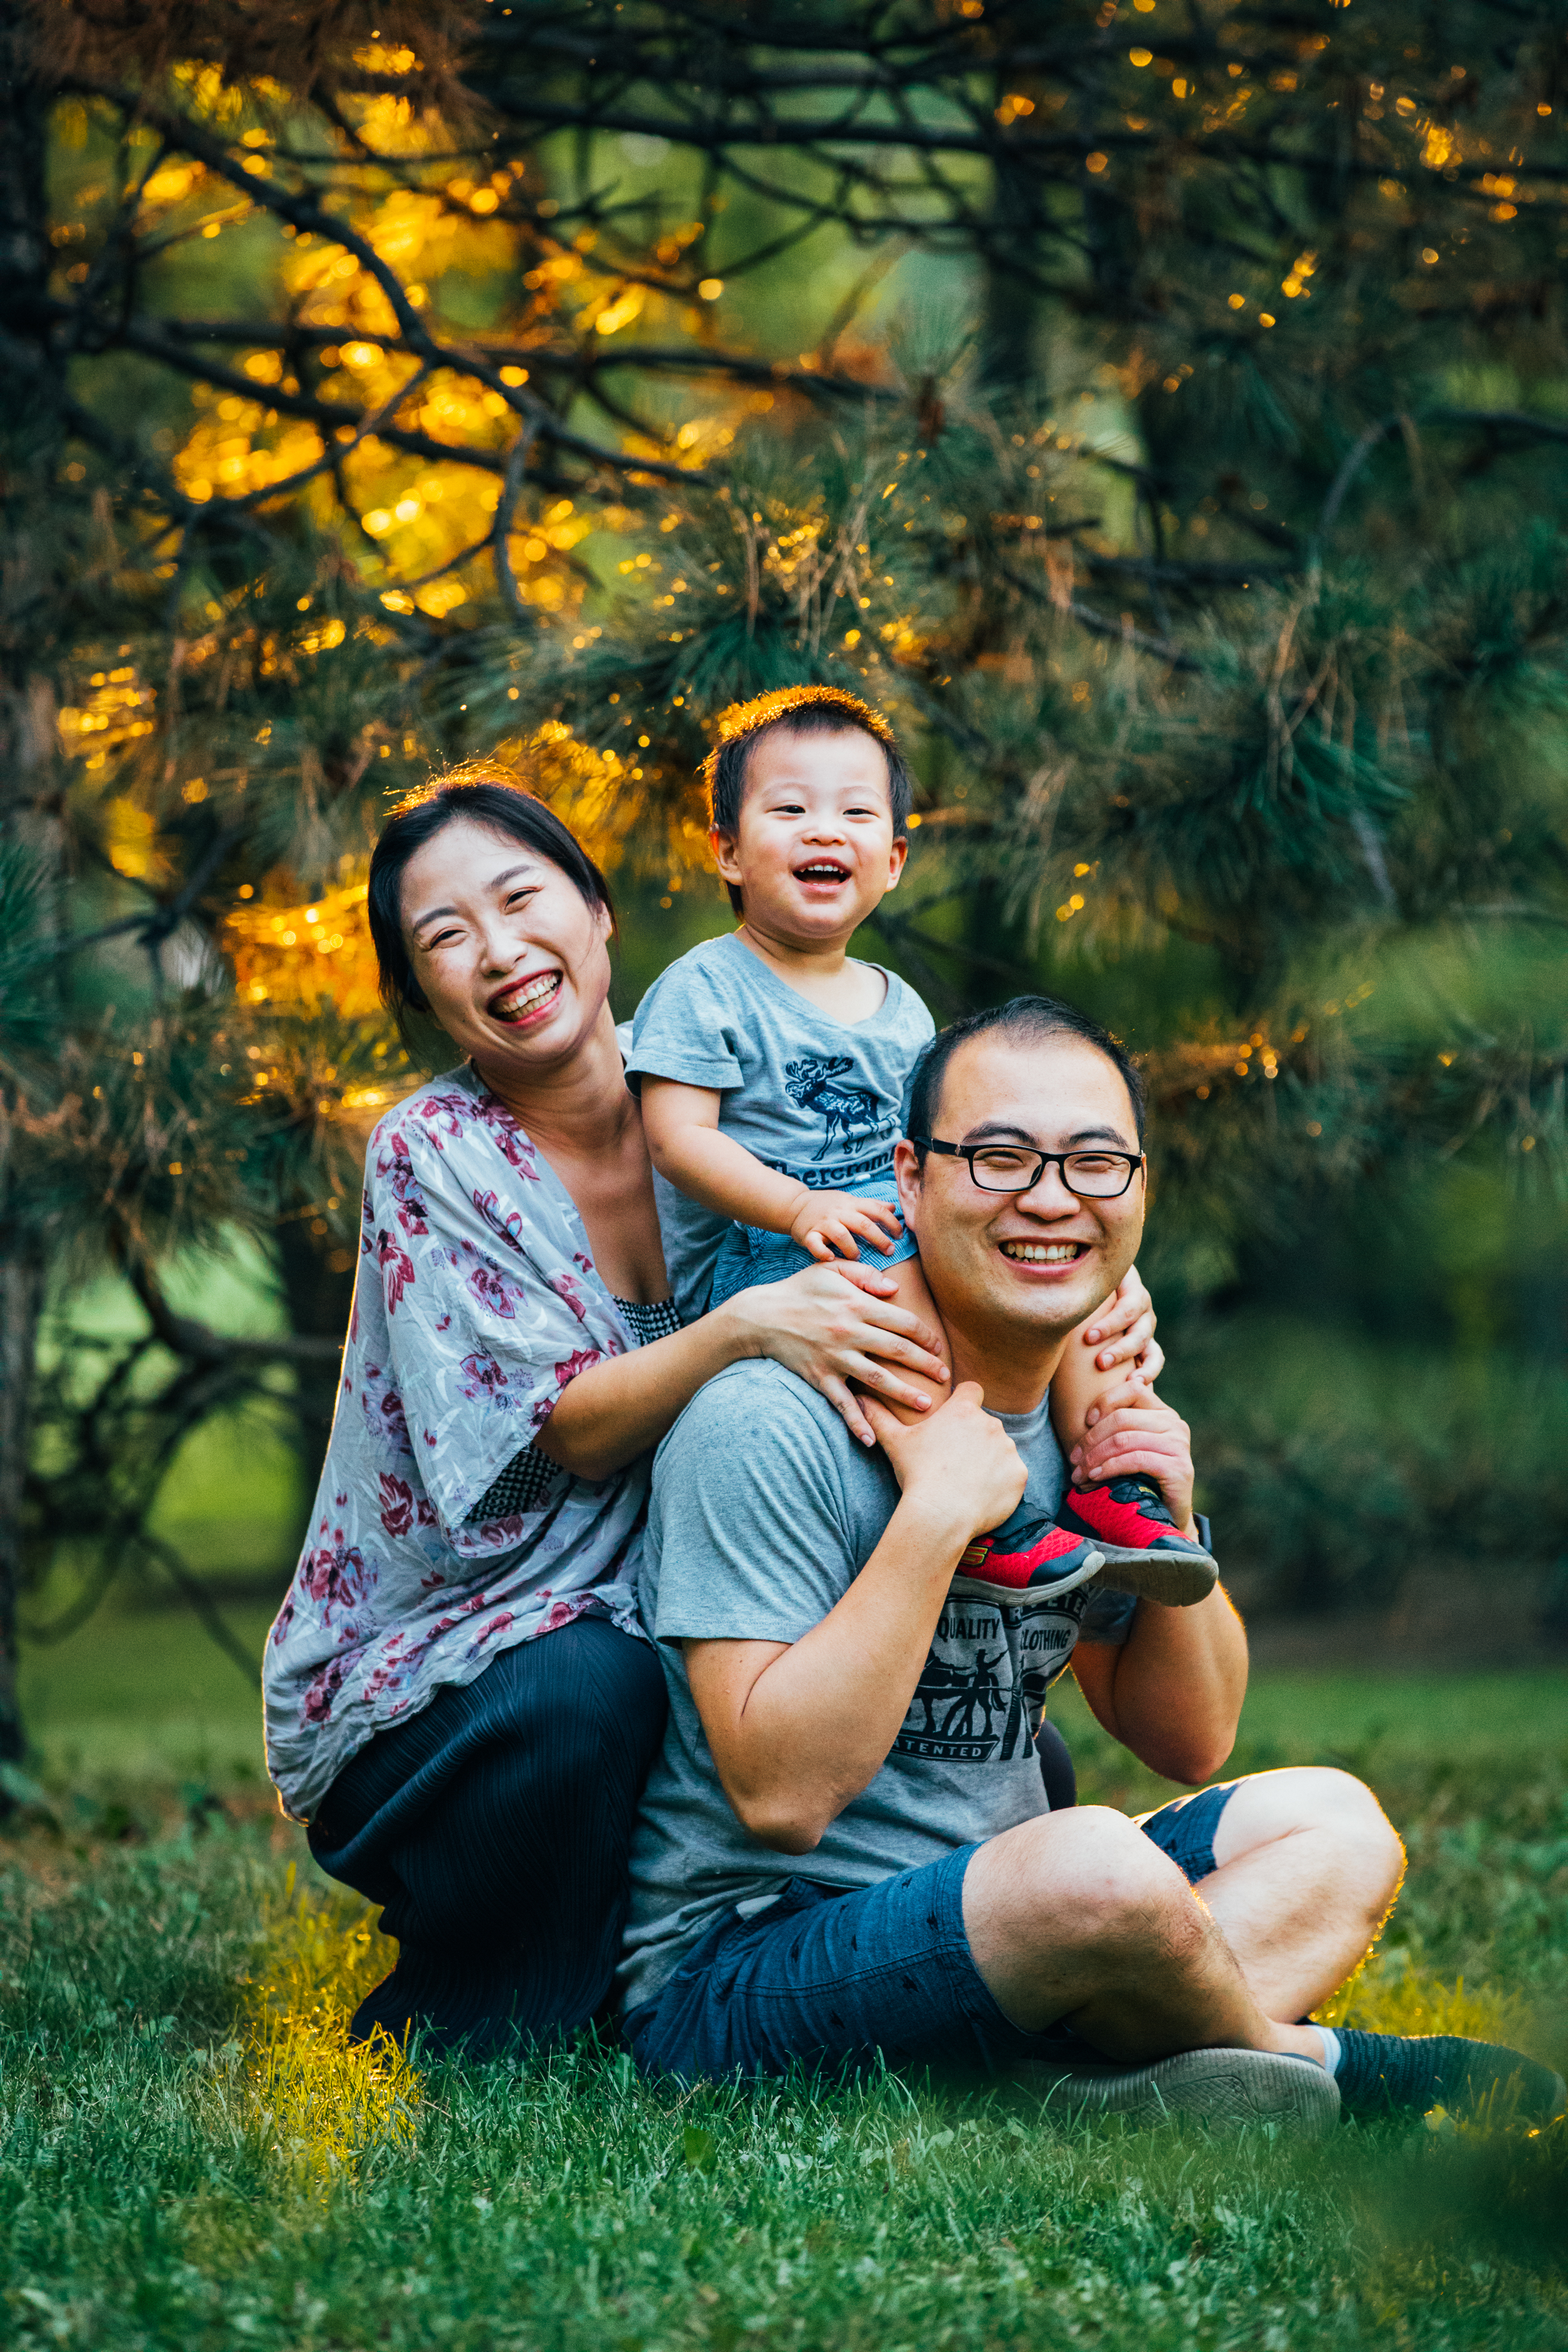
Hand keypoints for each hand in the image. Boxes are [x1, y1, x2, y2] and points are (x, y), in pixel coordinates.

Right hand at [725, 1260, 948, 1443]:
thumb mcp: (830, 1271)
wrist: (760, 1316)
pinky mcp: (820, 1377)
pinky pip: (842, 1404)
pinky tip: (872, 1440)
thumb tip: (894, 1289)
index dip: (925, 1334)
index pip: (902, 1321)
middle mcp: (849, 1332)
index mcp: (856, 1304)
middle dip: (926, 1363)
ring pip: (878, 1379)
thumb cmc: (798, 1290)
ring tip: (926, 1404)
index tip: (938, 1345)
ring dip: (904, 1393)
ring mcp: (835, 1357)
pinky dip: (857, 1423)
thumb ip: (864, 1275)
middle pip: (898, 1350)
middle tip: (945, 1375)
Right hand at [787, 1187, 904, 1263]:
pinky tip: (831, 1259)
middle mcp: (839, 1212)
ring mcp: (823, 1223)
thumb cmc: (827, 1205)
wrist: (795, 1205)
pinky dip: (823, 1253)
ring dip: (852, 1248)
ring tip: (857, 1258)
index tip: (900, 1235)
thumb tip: (894, 1208)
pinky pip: (815, 1244)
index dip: (891, 1222)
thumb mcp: (849, 1200)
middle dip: (879, 1238)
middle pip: (863, 1224)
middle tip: (889, 1250)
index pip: (876, 1210)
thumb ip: (871, 1205)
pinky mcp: (808, 1234)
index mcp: (851, 1204)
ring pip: (841, 1234)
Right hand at [861, 1382, 1027, 1536]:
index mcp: (963, 1410)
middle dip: (974, 1438)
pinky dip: (1001, 1482)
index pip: (972, 1390)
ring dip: (989, 1460)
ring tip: (967, 1481)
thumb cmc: (917, 1474)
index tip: (955, 1420)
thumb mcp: (894, 1442)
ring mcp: (1009, 1449)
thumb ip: (879, 1416)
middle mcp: (991, 1424)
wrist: (941, 1514)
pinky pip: (1012, 1474)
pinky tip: (981, 1494)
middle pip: (985, 1424)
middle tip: (954, 1461)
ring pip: (1000, 1449)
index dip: (964, 1401)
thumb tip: (861, 1397)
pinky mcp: (1019, 1474)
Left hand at [1069, 1378, 1195, 1531]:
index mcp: (1163, 1413)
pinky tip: (1095, 1477)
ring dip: (1095, 1457)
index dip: (1105, 1400)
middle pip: (1123, 1417)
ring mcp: (1179, 1445)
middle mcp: (1175, 1425)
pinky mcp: (1179, 1468)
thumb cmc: (1141, 1480)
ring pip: (1125, 1439)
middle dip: (1091, 1439)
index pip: (1134, 1389)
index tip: (1085, 1421)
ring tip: (1079, 1474)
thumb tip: (1084, 1417)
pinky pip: (1135, 1460)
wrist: (1167, 1518)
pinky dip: (1109, 1468)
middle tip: (1073, 1460)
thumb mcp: (1129, 1448)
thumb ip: (1118, 1428)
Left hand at [1079, 1263, 1164, 1385]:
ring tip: (1129, 1381)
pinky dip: (1149, 1372)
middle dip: (1121, 1348)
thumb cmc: (1079, 1282)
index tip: (1088, 1338)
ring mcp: (1145, 1325)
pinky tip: (1136, 1385)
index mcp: (1130, 1286)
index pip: (1127, 1306)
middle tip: (1101, 1363)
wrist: (1090, 1288)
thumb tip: (1048, 1295)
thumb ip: (1072, 1283)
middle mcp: (1141, 1306)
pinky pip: (1154, 1358)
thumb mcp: (1080, 1277)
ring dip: (1140, 1366)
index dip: (1111, 1324)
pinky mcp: (1146, 1342)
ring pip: (1149, 1345)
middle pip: (1140, 1328)